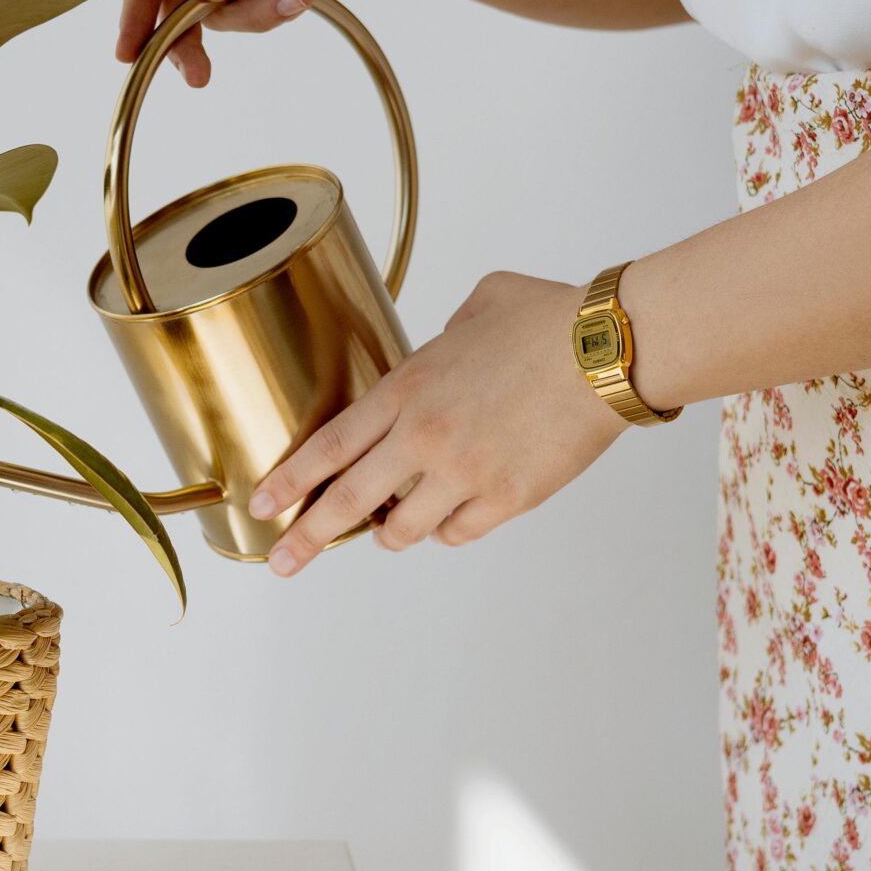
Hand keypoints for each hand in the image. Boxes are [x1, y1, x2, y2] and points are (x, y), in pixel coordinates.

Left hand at [248, 273, 628, 575]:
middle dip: (306, 537)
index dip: (289, 480)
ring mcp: (464, 473)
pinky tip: (454, 516)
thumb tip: (443, 349)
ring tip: (391, 530)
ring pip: (403, 530)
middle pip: (348, 500)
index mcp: (408, 388)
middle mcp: (424, 437)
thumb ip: (443, 340)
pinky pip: (458, 534)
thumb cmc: (549, 319)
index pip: (329, 445)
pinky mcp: (506, 499)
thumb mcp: (477, 307)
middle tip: (282, 562)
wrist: (607, 350)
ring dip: (391, 533)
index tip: (263, 504)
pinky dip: (449, 530)